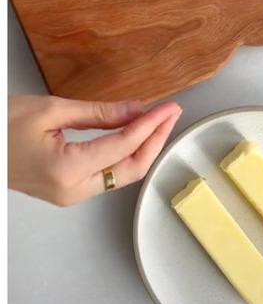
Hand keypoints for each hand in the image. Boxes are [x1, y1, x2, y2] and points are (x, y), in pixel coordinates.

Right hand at [9, 95, 181, 205]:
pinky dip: (126, 155)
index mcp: (66, 170)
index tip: (170, 107)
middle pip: (131, 168)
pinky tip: (135, 134)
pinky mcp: (66, 192)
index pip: (124, 146)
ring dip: (144, 147)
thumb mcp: (51, 110)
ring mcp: (69, 196)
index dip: (151, 125)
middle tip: (172, 113)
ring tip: (159, 121)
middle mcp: (72, 191)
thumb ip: (100, 113)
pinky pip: (107, 175)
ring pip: (122, 175)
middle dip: (155, 139)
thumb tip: (137, 110)